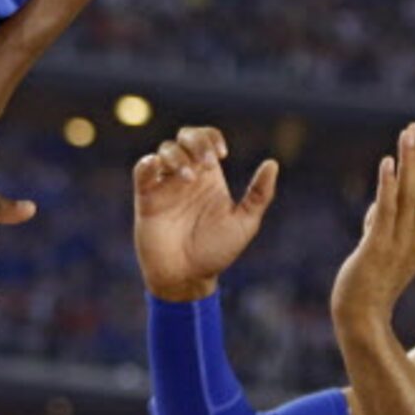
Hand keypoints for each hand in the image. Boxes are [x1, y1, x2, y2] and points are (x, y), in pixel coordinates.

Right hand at [133, 127, 278, 301]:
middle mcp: (187, 177)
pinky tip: (158, 170)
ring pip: (164, 150)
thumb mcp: (244, 224)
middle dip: (196, 141)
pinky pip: (142, 170)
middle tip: (207, 163)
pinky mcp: (146, 198)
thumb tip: (272, 163)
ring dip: (177, 156)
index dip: (212, 138)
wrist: (187, 277)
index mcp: (209, 178)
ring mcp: (165, 186)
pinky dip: (148, 163)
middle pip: (184, 137)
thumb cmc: (215, 252)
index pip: (207, 140)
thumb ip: (259, 194)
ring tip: (188, 179)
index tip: (220, 155)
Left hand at [330, 123, 414, 334]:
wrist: (360, 318)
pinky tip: (387, 164)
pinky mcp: (376, 248)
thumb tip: (379, 205)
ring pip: (409, 196)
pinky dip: (388, 186)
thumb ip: (384, 227)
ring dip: (408, 163)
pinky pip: (386, 211)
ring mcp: (398, 245)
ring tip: (406, 136)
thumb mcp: (383, 252)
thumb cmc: (370, 287)